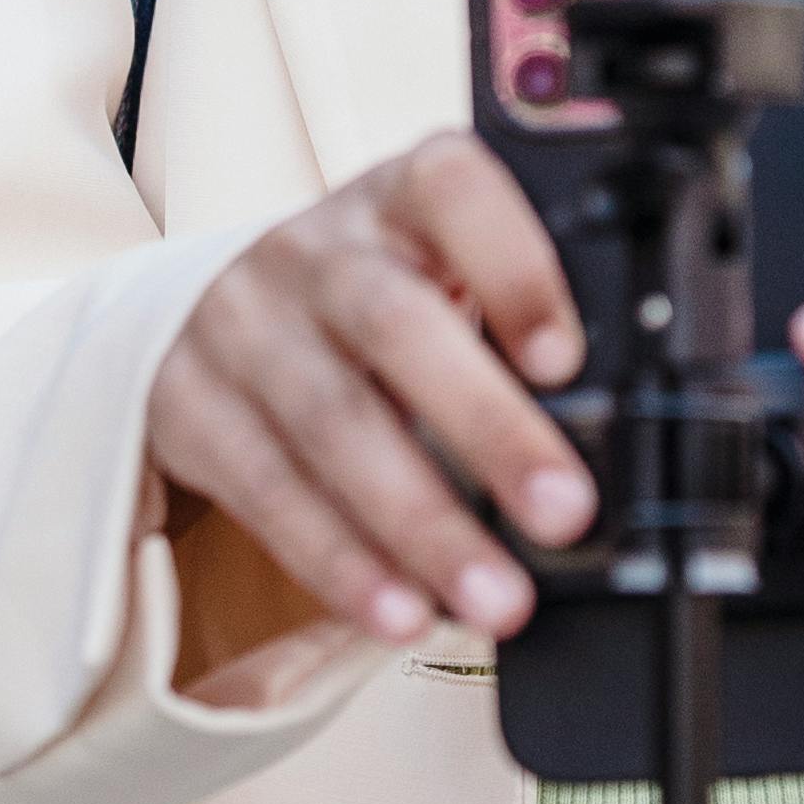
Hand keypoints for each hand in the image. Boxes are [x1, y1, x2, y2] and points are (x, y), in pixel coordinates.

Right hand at [149, 134, 590, 654]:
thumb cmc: (366, 297)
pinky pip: (270, 493)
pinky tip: (401, 610)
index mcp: (397, 194)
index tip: (566, 358)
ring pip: (334, 423)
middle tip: (565, 511)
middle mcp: (317, 250)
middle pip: (395, 324)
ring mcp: (243, 326)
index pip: (453, 193)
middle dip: (486, 425)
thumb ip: (506, 323)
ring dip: (421, 524)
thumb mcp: (431, 270)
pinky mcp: (191, 409)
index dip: (513, 268)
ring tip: (495, 598)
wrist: (195, 310)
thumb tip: (612, 429)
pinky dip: (343, 563)